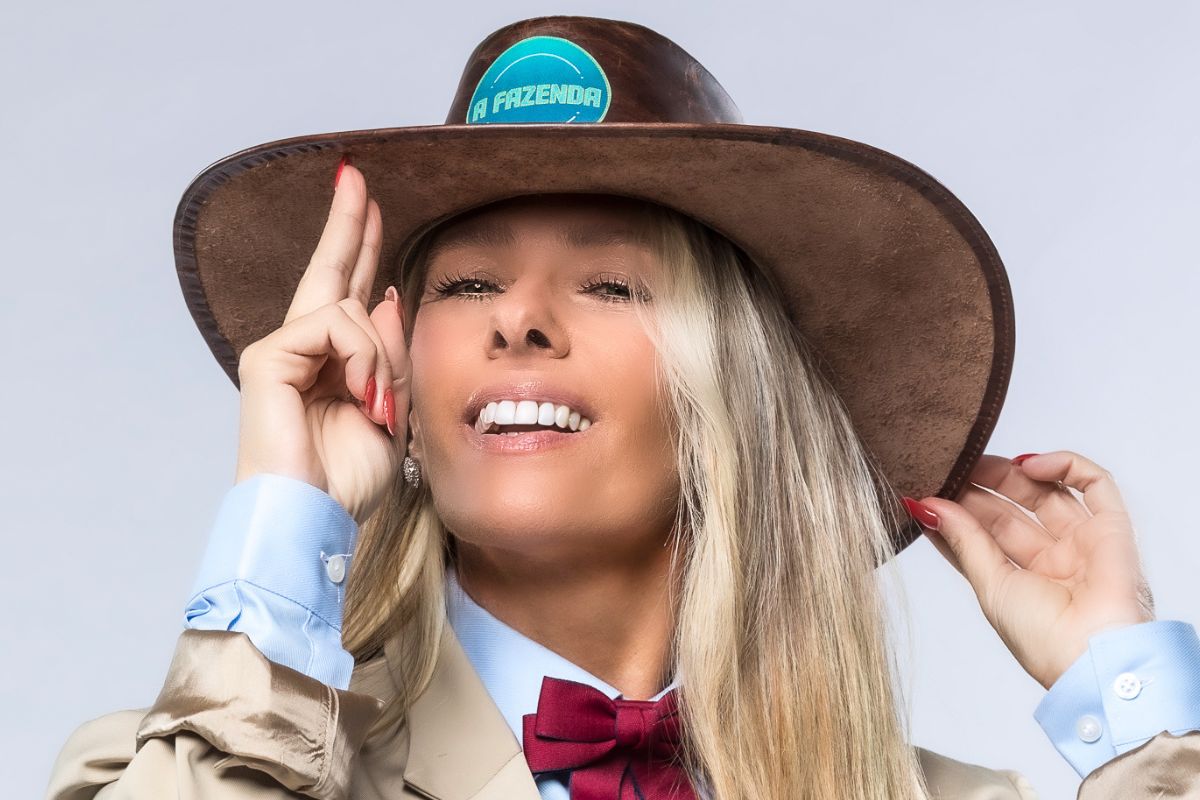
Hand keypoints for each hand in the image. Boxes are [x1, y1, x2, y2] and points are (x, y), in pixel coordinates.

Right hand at [233, 160, 410, 525]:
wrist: (313, 516)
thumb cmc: (347, 479)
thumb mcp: (392, 409)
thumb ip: (389, 354)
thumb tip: (383, 296)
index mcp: (332, 361)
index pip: (348, 290)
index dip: (361, 246)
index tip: (371, 204)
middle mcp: (303, 348)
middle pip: (330, 269)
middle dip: (348, 222)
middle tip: (355, 175)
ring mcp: (281, 349)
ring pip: (349, 308)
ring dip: (379, 357)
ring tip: (378, 406)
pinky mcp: (268, 356)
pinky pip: (332, 327)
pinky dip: (360, 360)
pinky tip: (362, 396)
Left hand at [906, 450, 1155, 688]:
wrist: (1095, 659)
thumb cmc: (1043, 639)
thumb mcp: (990, 585)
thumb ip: (963, 541)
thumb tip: (927, 507)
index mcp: (1022, 580)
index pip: (983, 535)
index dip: (956, 511)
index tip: (925, 490)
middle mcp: (1053, 560)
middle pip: (1012, 509)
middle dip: (979, 486)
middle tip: (948, 466)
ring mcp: (1082, 543)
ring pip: (1046, 492)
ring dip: (1011, 472)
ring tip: (975, 461)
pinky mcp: (1113, 529)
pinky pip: (1096, 484)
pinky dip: (1066, 466)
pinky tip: (1029, 465)